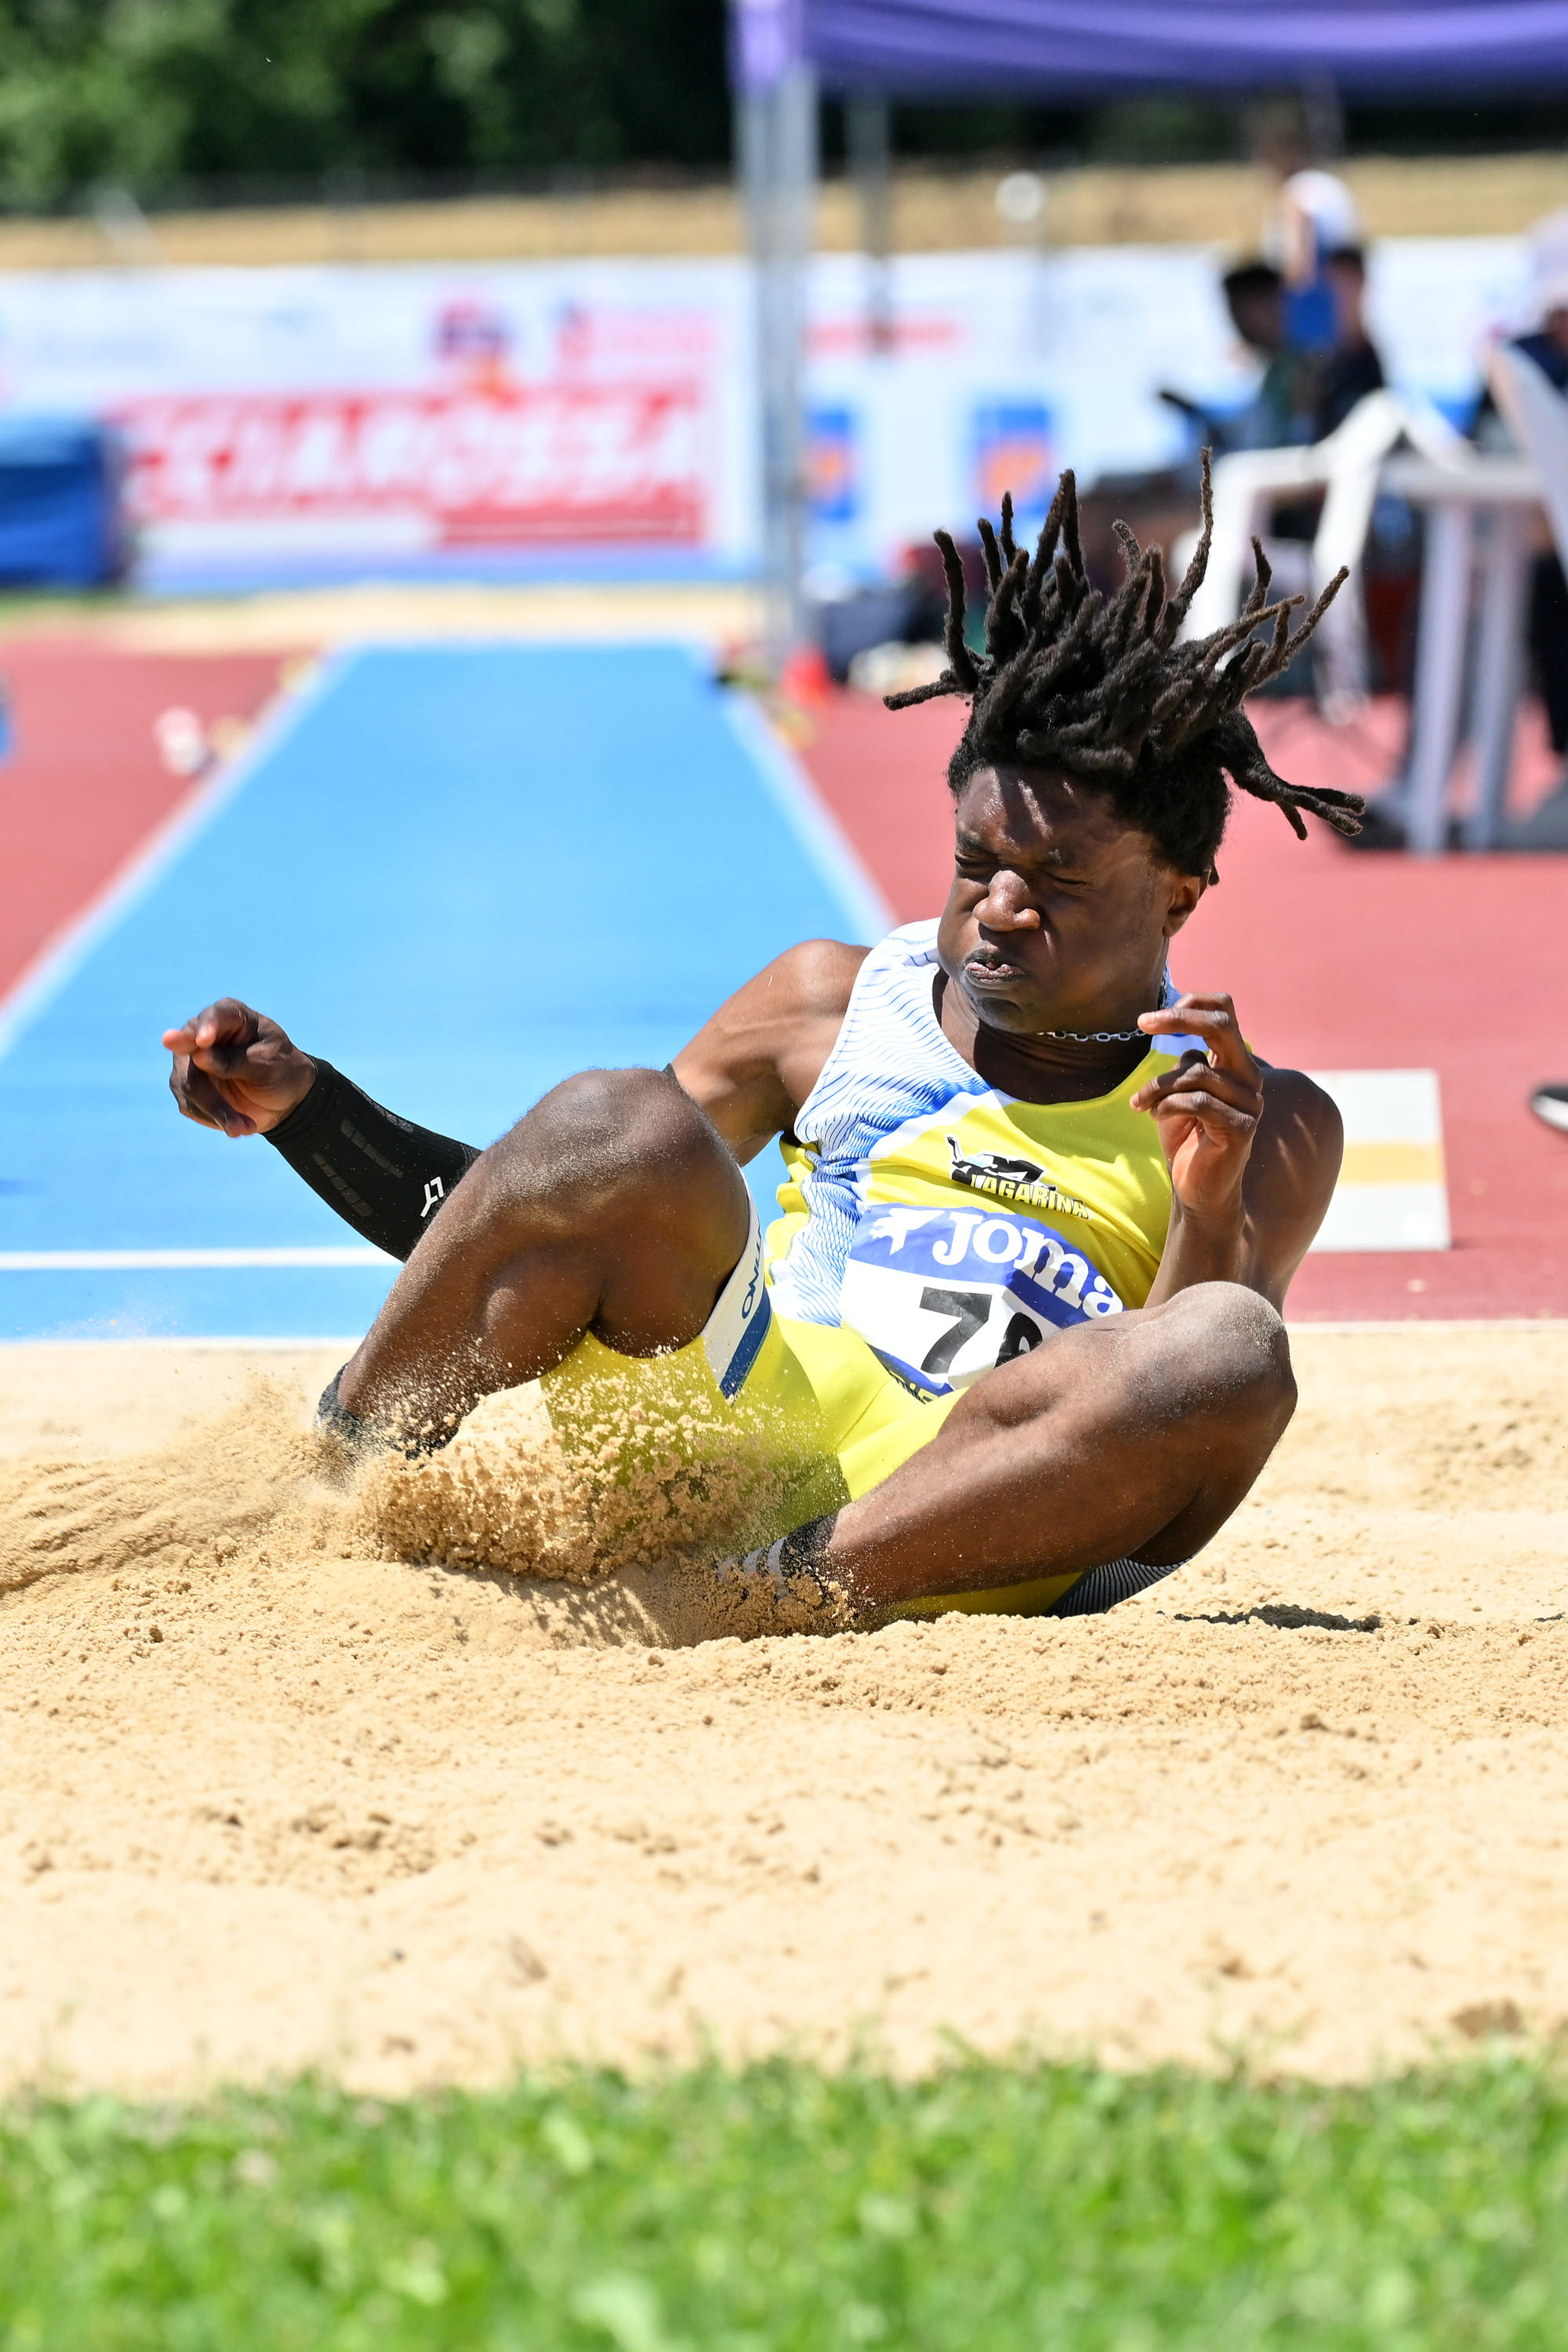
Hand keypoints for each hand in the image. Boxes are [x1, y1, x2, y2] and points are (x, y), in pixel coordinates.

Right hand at [161, 999, 316, 1137]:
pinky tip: (239, 1126)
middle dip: (209, 1091)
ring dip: (216, 1111)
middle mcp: (202, 1033)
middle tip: (233, 1120)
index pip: (213, 1016)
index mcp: (230, 1016)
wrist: (286, 1098)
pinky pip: (190, 1105)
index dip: (206, 1028)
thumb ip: (233, 1060)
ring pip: (186, 1085)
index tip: (202, 1042)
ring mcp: (189, 1060)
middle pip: (189, 1055)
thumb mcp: (267, 1064)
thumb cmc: (282, 1069)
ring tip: (245, 1128)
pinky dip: (214, 1119)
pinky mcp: (187, 1087)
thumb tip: (197, 1055)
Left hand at [1131, 993, 1262, 1224]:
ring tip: (1140, 1103)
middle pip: (1221, 1027)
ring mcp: (1249, 1104)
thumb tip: (1172, 1030)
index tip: (1154, 1014)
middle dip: (1179, 1019)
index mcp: (1236, 1064)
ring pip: (1197, 1071)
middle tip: (1142, 1023)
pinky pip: (1197, 1101)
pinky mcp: (1240, 1128)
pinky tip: (1153, 1117)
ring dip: (1158, 1085)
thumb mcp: (1179, 1093)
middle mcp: (1249, 1079)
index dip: (1194, 1003)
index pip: (1226, 1013)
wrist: (1198, 1190)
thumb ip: (1184, 1064)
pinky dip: (1166, 1106)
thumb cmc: (1186, 1138)